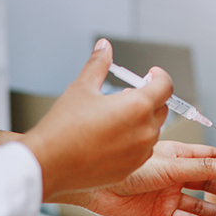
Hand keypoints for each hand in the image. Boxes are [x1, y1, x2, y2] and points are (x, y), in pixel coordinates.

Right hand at [0, 40, 172, 198]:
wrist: (49, 164)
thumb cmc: (63, 127)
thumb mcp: (82, 87)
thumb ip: (99, 64)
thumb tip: (104, 47)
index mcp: (137, 106)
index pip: (166, 86)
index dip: (160, 76)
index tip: (151, 74)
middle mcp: (144, 131)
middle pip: (161, 108)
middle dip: (150, 98)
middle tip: (128, 94)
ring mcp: (139, 153)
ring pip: (152, 131)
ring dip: (142, 120)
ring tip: (116, 116)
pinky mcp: (130, 169)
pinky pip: (142, 150)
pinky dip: (134, 140)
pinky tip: (111, 137)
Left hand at [57, 141, 215, 215]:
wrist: (94, 186)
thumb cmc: (123, 166)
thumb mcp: (168, 165)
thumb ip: (200, 167)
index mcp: (177, 154)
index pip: (209, 156)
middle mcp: (175, 175)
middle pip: (208, 180)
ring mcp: (169, 195)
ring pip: (200, 203)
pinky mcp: (161, 215)